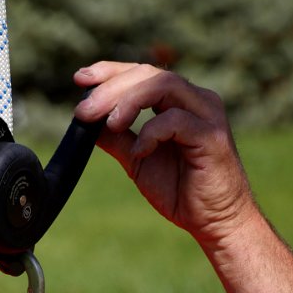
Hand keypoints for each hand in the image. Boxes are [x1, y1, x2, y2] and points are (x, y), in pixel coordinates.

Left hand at [74, 62, 256, 246]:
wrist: (213, 221)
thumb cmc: (180, 190)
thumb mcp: (137, 160)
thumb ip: (116, 138)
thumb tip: (86, 120)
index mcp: (178, 102)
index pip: (142, 73)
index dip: (110, 71)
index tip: (79, 80)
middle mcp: (195, 101)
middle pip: (149, 74)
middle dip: (111, 88)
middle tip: (83, 111)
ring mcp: (206, 115)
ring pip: (164, 85)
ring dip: (129, 102)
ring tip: (110, 124)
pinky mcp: (212, 136)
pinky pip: (176, 119)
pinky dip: (150, 132)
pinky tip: (139, 153)